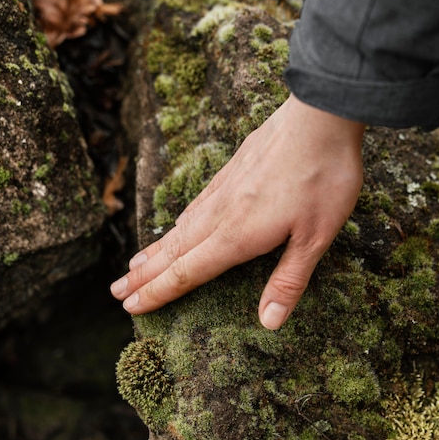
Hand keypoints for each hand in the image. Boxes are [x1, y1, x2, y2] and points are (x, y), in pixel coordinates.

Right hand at [110, 94, 364, 328]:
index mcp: (237, 235)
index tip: (130, 307)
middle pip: (173, 251)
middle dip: (143, 275)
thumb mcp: (316, 237)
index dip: (158, 292)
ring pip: (180, 226)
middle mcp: (221, 213)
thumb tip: (268, 323)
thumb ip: (288, 280)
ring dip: (154, 249)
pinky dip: (177, 222)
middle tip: (115, 292)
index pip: (187, 272)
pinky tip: (178, 223)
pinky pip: (195, 204)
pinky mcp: (231, 170)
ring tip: (133, 263)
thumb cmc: (323, 178)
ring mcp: (223, 188)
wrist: (320, 116)